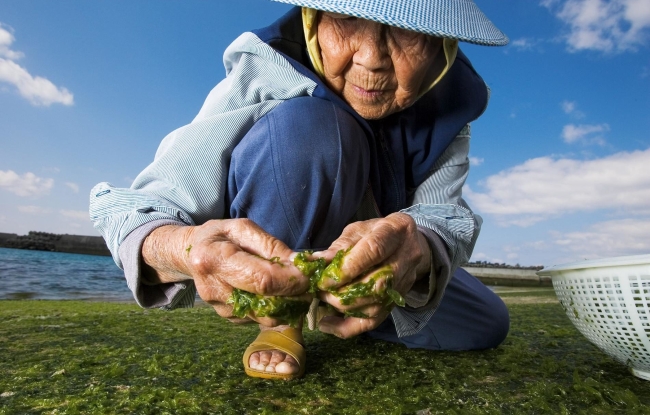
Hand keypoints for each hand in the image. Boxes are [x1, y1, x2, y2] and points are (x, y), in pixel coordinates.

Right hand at [141, 219, 309, 325]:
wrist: (192, 254)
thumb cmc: (221, 236)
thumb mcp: (244, 229)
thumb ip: (272, 246)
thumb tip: (302, 263)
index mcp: (214, 260)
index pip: (262, 280)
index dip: (291, 280)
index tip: (309, 275)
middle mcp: (214, 289)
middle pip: (266, 304)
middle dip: (294, 296)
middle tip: (308, 283)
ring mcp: (220, 309)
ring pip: (267, 317)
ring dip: (288, 305)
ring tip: (294, 286)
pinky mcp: (229, 318)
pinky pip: (261, 318)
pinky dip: (275, 308)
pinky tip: (276, 292)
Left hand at [315, 213, 430, 337]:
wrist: (407, 243)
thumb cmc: (377, 233)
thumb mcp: (358, 230)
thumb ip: (339, 246)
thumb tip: (316, 262)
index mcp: (395, 231)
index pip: (373, 251)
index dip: (347, 269)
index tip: (324, 279)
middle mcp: (405, 258)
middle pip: (376, 284)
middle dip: (342, 293)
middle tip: (320, 291)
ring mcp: (404, 282)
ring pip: (375, 306)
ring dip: (343, 308)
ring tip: (323, 301)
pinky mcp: (397, 301)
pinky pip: (374, 321)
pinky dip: (348, 327)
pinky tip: (327, 324)